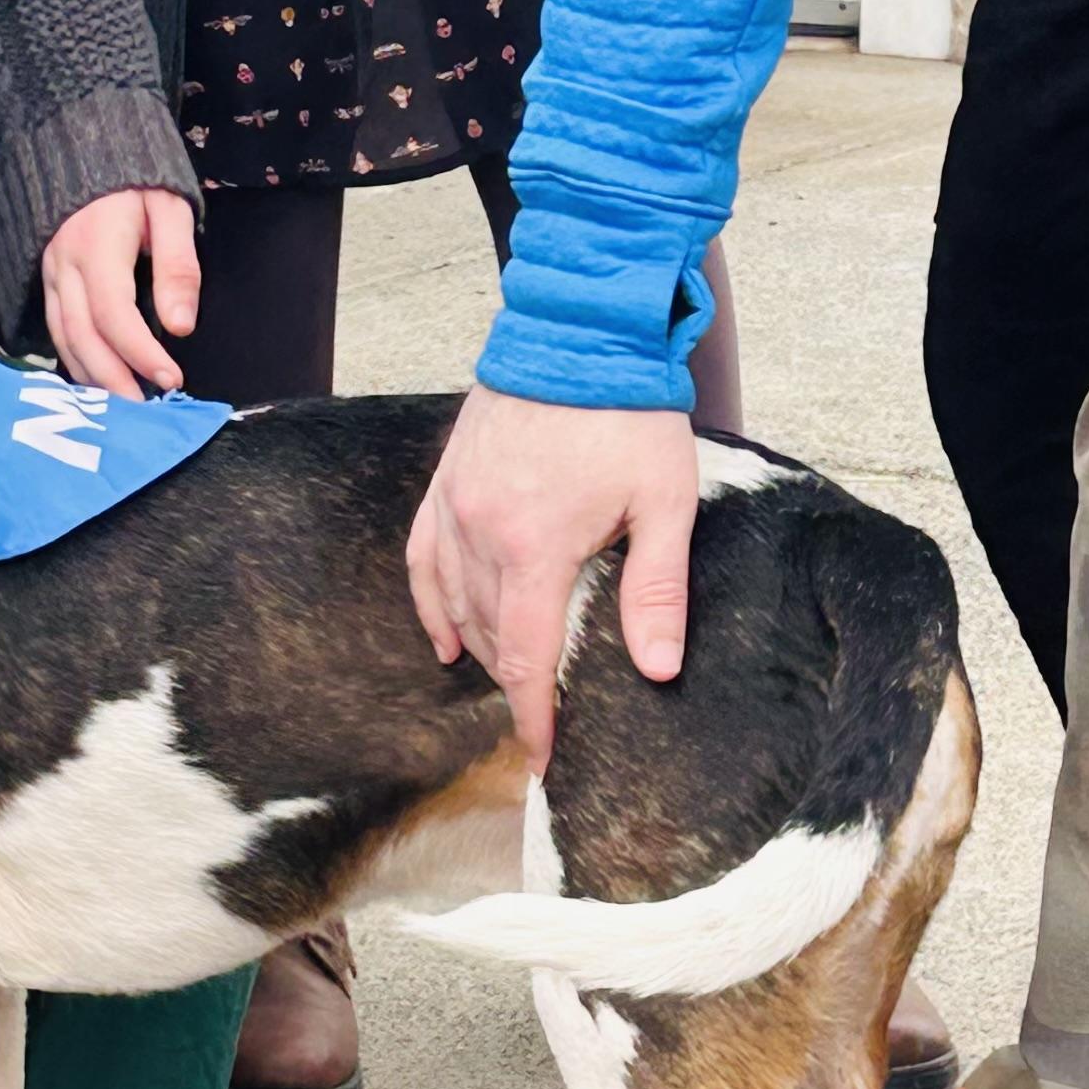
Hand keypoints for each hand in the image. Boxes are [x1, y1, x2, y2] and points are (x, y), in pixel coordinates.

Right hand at [40, 186, 199, 398]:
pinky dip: (76, 361)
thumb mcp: (170, 208)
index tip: (171, 378)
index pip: (114, 313)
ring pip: (62, 338)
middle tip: (145, 412)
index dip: (140, 352)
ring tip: (123, 408)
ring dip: (92, 378)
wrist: (83, 147)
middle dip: (114, 379)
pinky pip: (56, 329)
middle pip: (82, 336)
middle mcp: (64, 264)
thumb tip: (180, 326)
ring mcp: (49, 274)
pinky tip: (98, 382)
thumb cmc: (136, 181)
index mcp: (97, 244)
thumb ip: (178, 266)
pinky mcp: (47, 281)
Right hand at [408, 385, 700, 771]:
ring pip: (453, 602)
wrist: (579, 330)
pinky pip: (423, 557)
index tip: (543, 758)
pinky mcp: (446, 480)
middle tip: (546, 716)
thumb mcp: (664, 503)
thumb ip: (656, 590)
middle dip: (515, 684)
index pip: (525, 658)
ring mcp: (454, 504)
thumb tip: (655, 668)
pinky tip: (446, 636)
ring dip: (481, 647)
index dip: (533, 717)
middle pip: (489, 636)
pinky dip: (432, 603)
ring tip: (511, 679)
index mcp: (533, 546)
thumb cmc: (628, 413)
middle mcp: (480, 532)